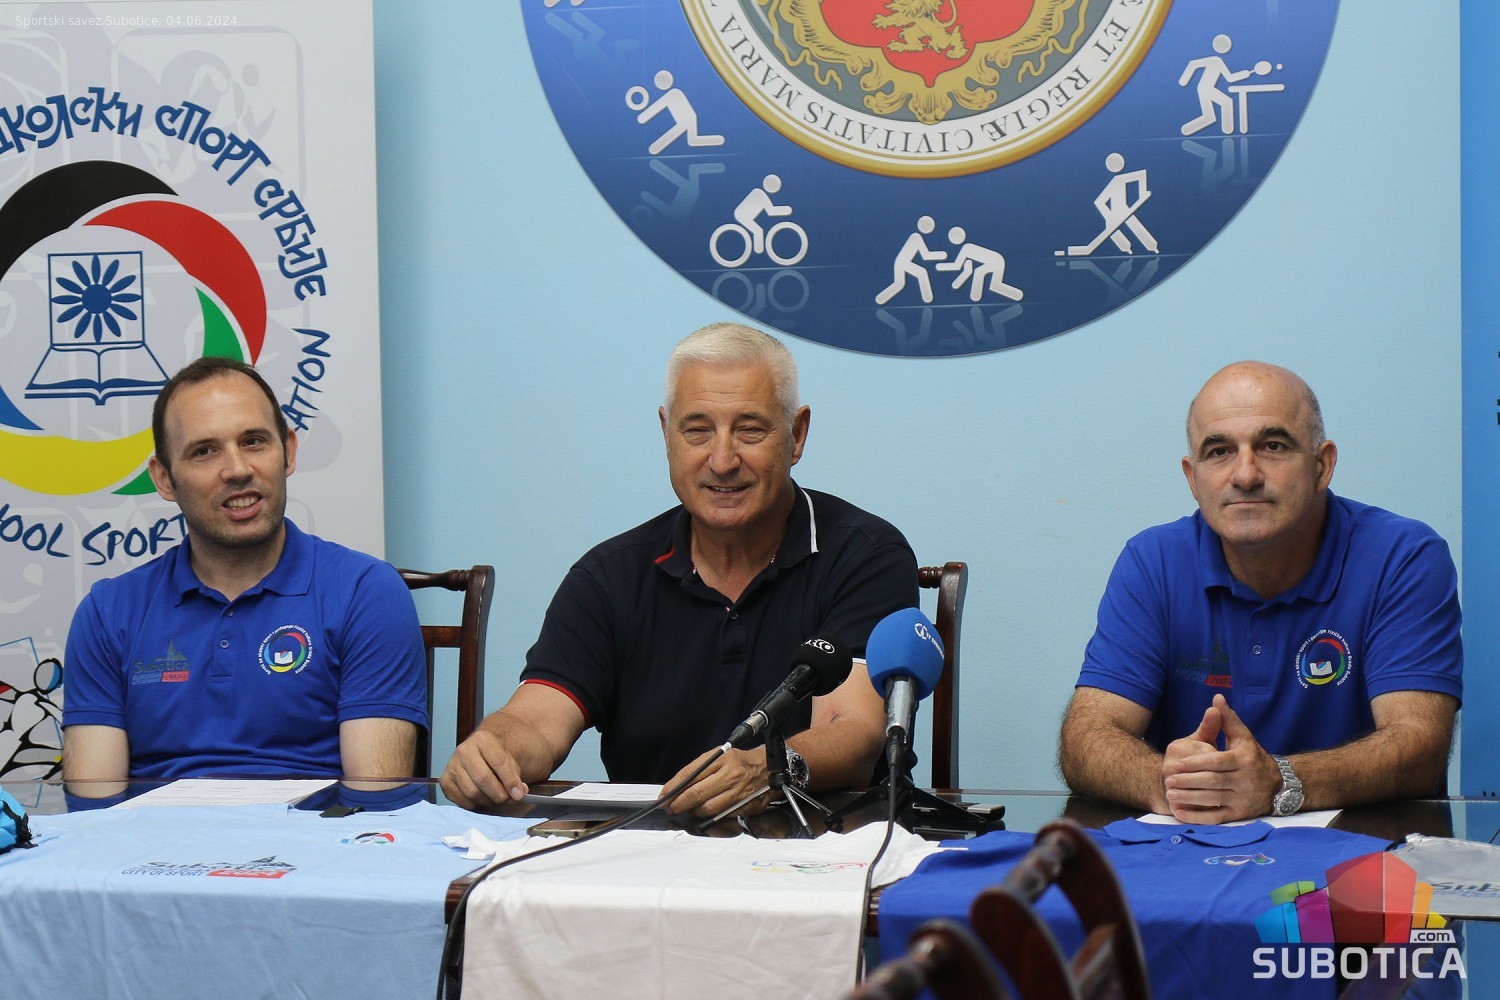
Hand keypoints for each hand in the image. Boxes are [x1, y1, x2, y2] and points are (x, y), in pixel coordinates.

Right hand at [440, 730, 527, 809]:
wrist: (480, 756)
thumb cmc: (497, 760)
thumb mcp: (510, 762)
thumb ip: (516, 778)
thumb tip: (518, 794)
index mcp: (483, 739)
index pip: (499, 762)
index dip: (510, 781)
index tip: (519, 795)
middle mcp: (464, 749)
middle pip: (483, 778)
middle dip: (499, 794)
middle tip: (508, 800)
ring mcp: (452, 765)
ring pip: (472, 792)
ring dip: (487, 801)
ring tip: (495, 798)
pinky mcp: (445, 780)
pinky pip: (462, 800)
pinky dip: (475, 804)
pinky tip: (482, 798)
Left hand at [661, 747, 771, 818]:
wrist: (770, 768)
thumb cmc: (740, 762)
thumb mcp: (721, 756)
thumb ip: (700, 769)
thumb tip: (677, 787)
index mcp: (721, 758)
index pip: (690, 774)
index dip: (673, 787)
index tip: (663, 797)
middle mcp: (730, 774)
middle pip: (696, 794)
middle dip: (679, 804)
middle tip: (670, 808)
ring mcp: (738, 791)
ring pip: (707, 808)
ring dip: (692, 812)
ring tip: (686, 811)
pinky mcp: (745, 806)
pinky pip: (722, 816)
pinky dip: (709, 818)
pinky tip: (702, 816)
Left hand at [1161, 694, 1279, 822]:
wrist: (1277, 786)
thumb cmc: (1253, 757)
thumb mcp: (1243, 737)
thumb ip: (1227, 719)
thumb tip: (1216, 698)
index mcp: (1245, 759)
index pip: (1217, 762)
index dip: (1196, 763)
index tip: (1176, 763)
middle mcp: (1246, 780)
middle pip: (1213, 782)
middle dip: (1188, 782)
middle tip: (1168, 780)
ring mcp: (1243, 799)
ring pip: (1213, 800)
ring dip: (1190, 799)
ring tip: (1170, 794)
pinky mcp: (1240, 815)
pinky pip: (1217, 818)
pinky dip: (1198, 817)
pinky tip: (1180, 813)